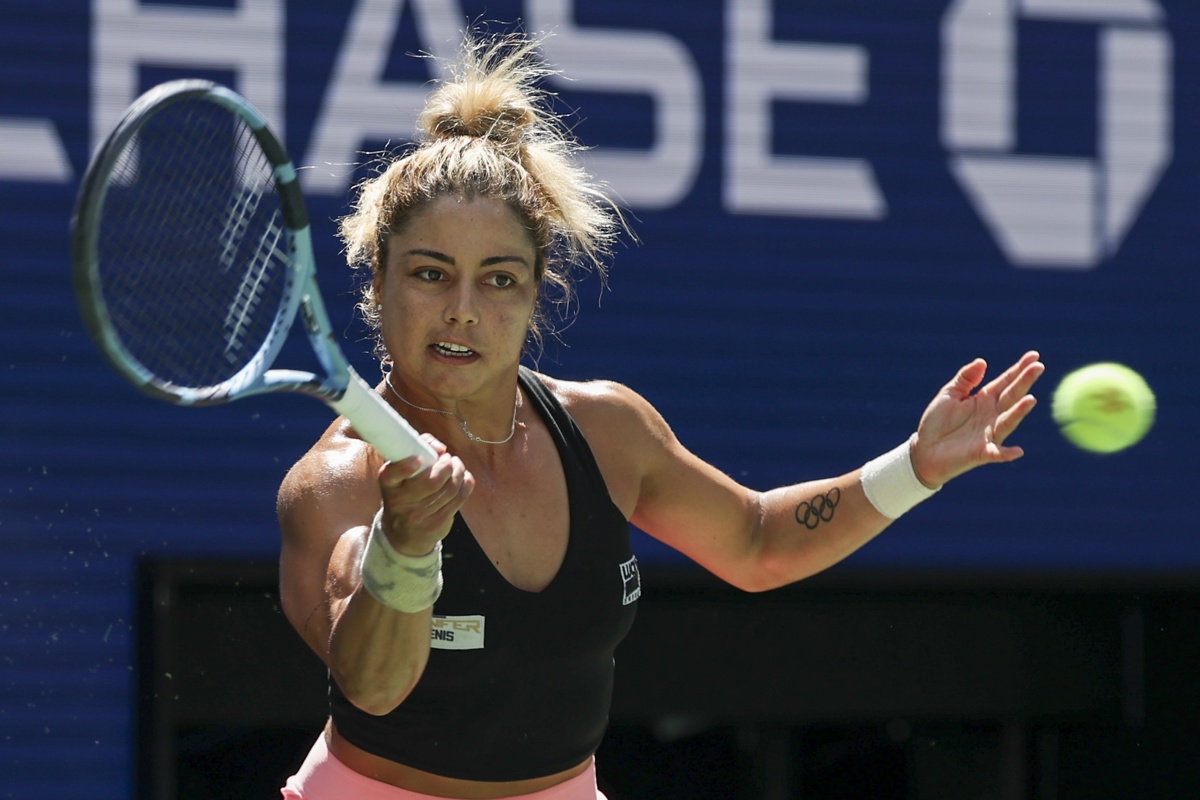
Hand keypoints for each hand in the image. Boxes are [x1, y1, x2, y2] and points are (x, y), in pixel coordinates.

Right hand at [377, 434, 474, 555]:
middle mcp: (400, 502)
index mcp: (389, 485)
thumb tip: (441, 448)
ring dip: (459, 472)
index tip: (419, 458)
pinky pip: (458, 500)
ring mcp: (419, 516)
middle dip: (446, 466)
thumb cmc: (405, 492)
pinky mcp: (436, 524)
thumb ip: (417, 449)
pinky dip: (466, 485)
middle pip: (431, 482)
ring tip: (457, 465)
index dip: (406, 466)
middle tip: (449, 459)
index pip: (392, 475)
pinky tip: (465, 477)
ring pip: (449, 490)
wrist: (402, 533)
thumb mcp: (400, 473)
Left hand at [911, 351, 1044, 486]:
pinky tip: (1017, 451)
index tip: (1034, 356)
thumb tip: (982, 361)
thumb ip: (965, 379)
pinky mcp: (981, 452)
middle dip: (1024, 382)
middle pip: (1011, 396)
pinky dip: (1006, 453)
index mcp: (984, 398)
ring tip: (1030, 400)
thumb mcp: (949, 394)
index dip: (1019, 369)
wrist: (924, 450)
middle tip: (1039, 367)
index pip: (1006, 381)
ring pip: (1007, 421)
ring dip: (1019, 412)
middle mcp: (992, 415)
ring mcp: (989, 434)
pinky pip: (996, 453)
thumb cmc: (938, 422)